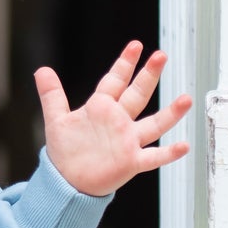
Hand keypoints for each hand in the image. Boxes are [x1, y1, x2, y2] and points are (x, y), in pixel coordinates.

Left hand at [34, 42, 191, 197]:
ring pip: (154, 124)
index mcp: (101, 108)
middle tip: (161, 56)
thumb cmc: (65, 152)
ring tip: (186, 99)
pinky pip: (154, 157)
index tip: (135, 45)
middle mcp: (119, 122)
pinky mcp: (130, 162)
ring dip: (170, 113)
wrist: (66, 181)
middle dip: (148, 75)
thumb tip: (41, 70)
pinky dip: (169, 153)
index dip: (125, 64)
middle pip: (137, 95)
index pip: (116, 81)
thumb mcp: (56, 119)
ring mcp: (127, 141)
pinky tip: (184, 145)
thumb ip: (51, 94)